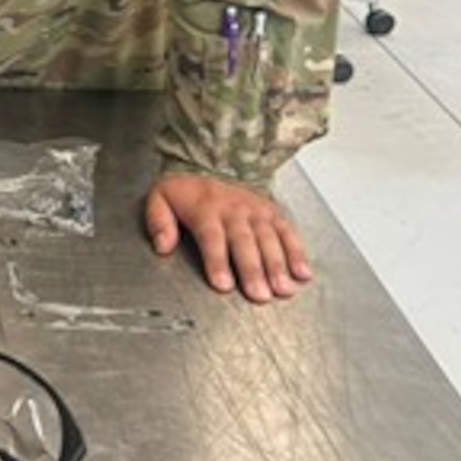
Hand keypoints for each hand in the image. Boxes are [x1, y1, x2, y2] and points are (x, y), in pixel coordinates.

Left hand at [144, 173, 312, 302]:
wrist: (209, 165)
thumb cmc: (186, 192)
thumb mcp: (160, 199)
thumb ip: (158, 222)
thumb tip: (162, 246)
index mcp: (206, 208)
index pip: (212, 237)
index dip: (218, 261)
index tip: (223, 284)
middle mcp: (234, 210)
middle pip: (245, 242)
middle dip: (253, 270)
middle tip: (259, 295)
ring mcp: (256, 211)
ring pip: (269, 239)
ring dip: (278, 266)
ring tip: (283, 289)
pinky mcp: (272, 213)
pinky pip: (288, 232)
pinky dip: (298, 253)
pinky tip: (302, 273)